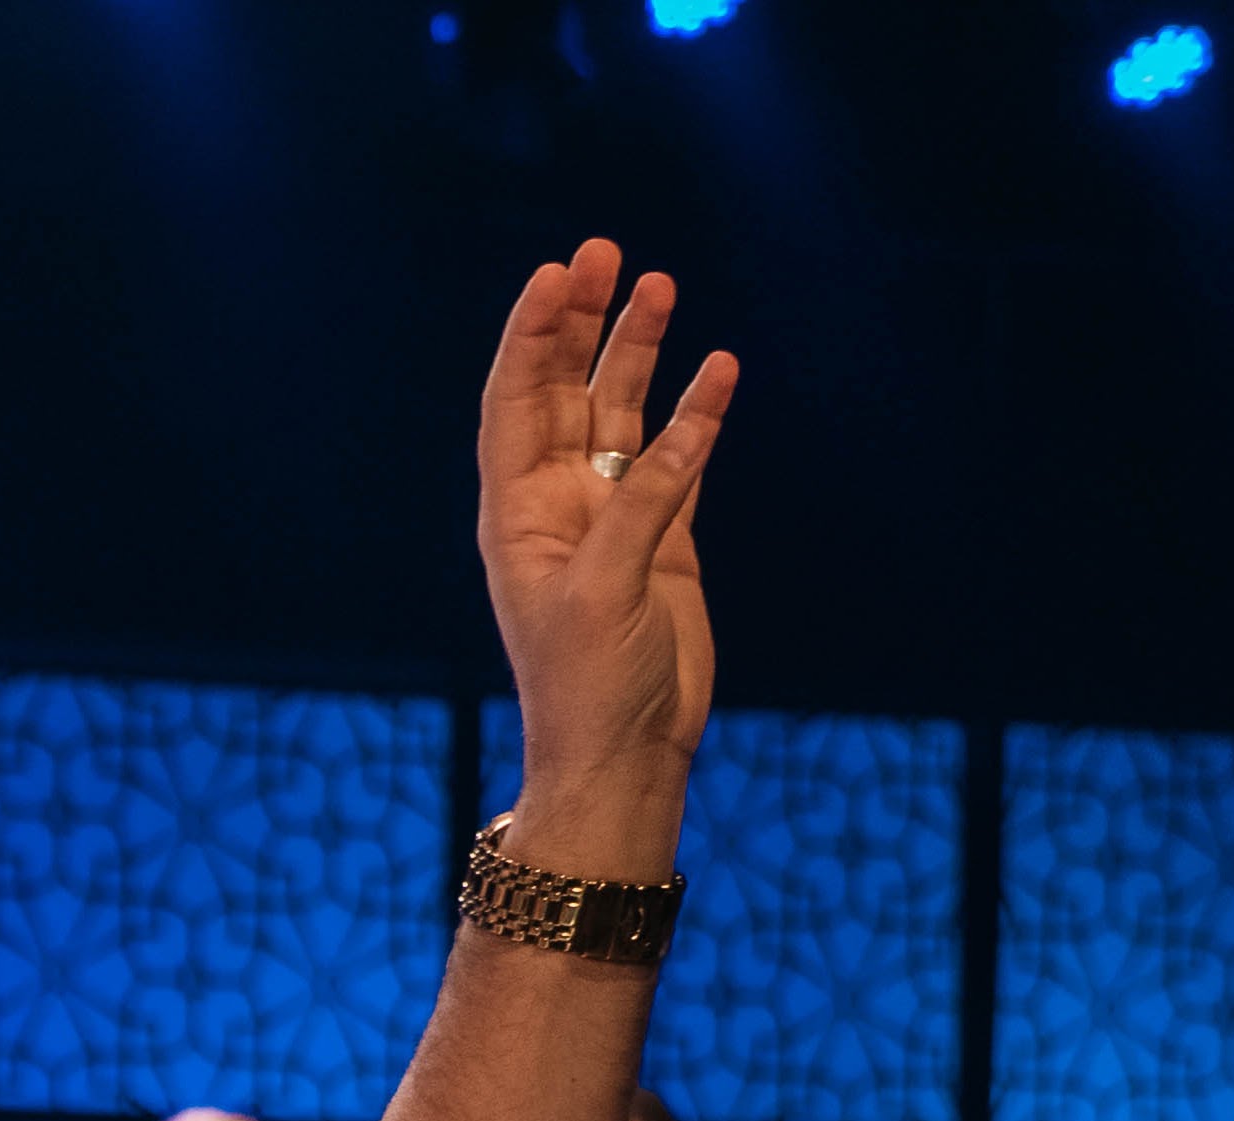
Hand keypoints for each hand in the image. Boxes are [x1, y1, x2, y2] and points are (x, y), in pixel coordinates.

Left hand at [475, 241, 735, 875]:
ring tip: (658, 283)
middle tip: (605, 252)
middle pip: (564, 392)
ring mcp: (611, 518)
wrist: (626, 754)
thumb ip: (642, 507)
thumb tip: (683, 428)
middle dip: (581, 324)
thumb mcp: (607, 592)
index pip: (515, 403)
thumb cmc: (591, 686)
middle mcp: (556, 506)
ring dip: (637, 352)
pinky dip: (697, 414)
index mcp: (517, 516)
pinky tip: (718, 367)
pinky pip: (678, 458)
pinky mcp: (662, 539)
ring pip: (622, 415)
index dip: (531, 338)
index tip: (555, 274)